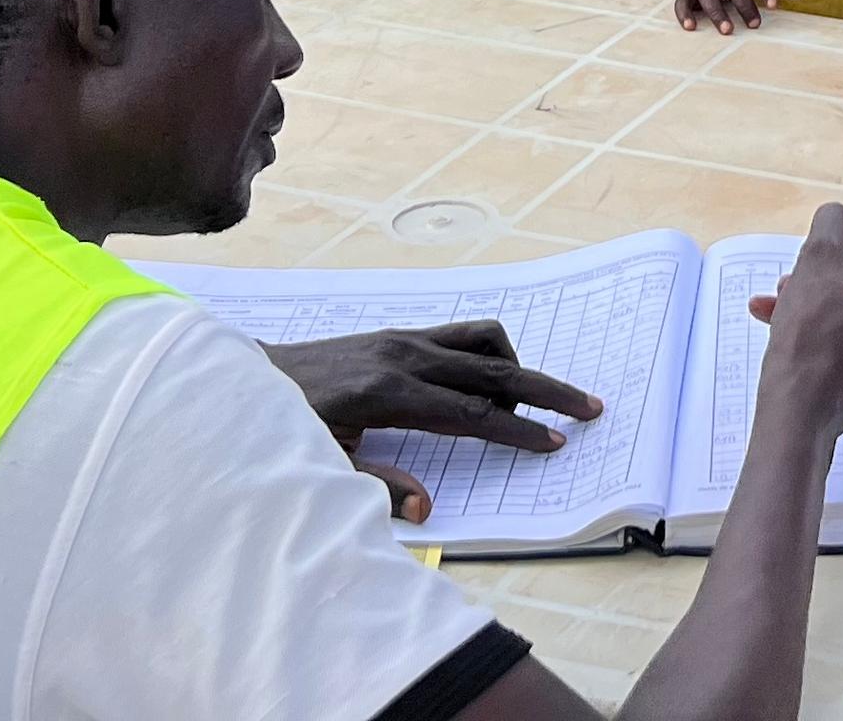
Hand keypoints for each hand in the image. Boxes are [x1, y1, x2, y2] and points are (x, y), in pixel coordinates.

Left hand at [266, 322, 604, 522]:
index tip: (555, 441)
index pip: (471, 413)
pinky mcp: (403, 333)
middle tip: (587, 407)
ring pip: (484, 339)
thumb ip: (377, 486)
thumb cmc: (289, 428)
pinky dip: (488, 355)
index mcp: (388, 392)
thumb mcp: (325, 465)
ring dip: (517, 367)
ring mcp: (405, 338)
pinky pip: (463, 335)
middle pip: (494, 369)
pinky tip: (485, 385)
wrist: (254, 376)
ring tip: (525, 406)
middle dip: (545, 390)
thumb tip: (427, 509)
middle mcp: (404, 355)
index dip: (516, 430)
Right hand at [749, 204, 842, 441]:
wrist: (800, 412)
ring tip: (780, 297)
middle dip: (833, 267)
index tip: (832, 236)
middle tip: (799, 270)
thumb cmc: (814, 332)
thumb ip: (835, 220)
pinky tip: (783, 320)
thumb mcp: (819, 255)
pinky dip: (829, 323)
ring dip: (822, 294)